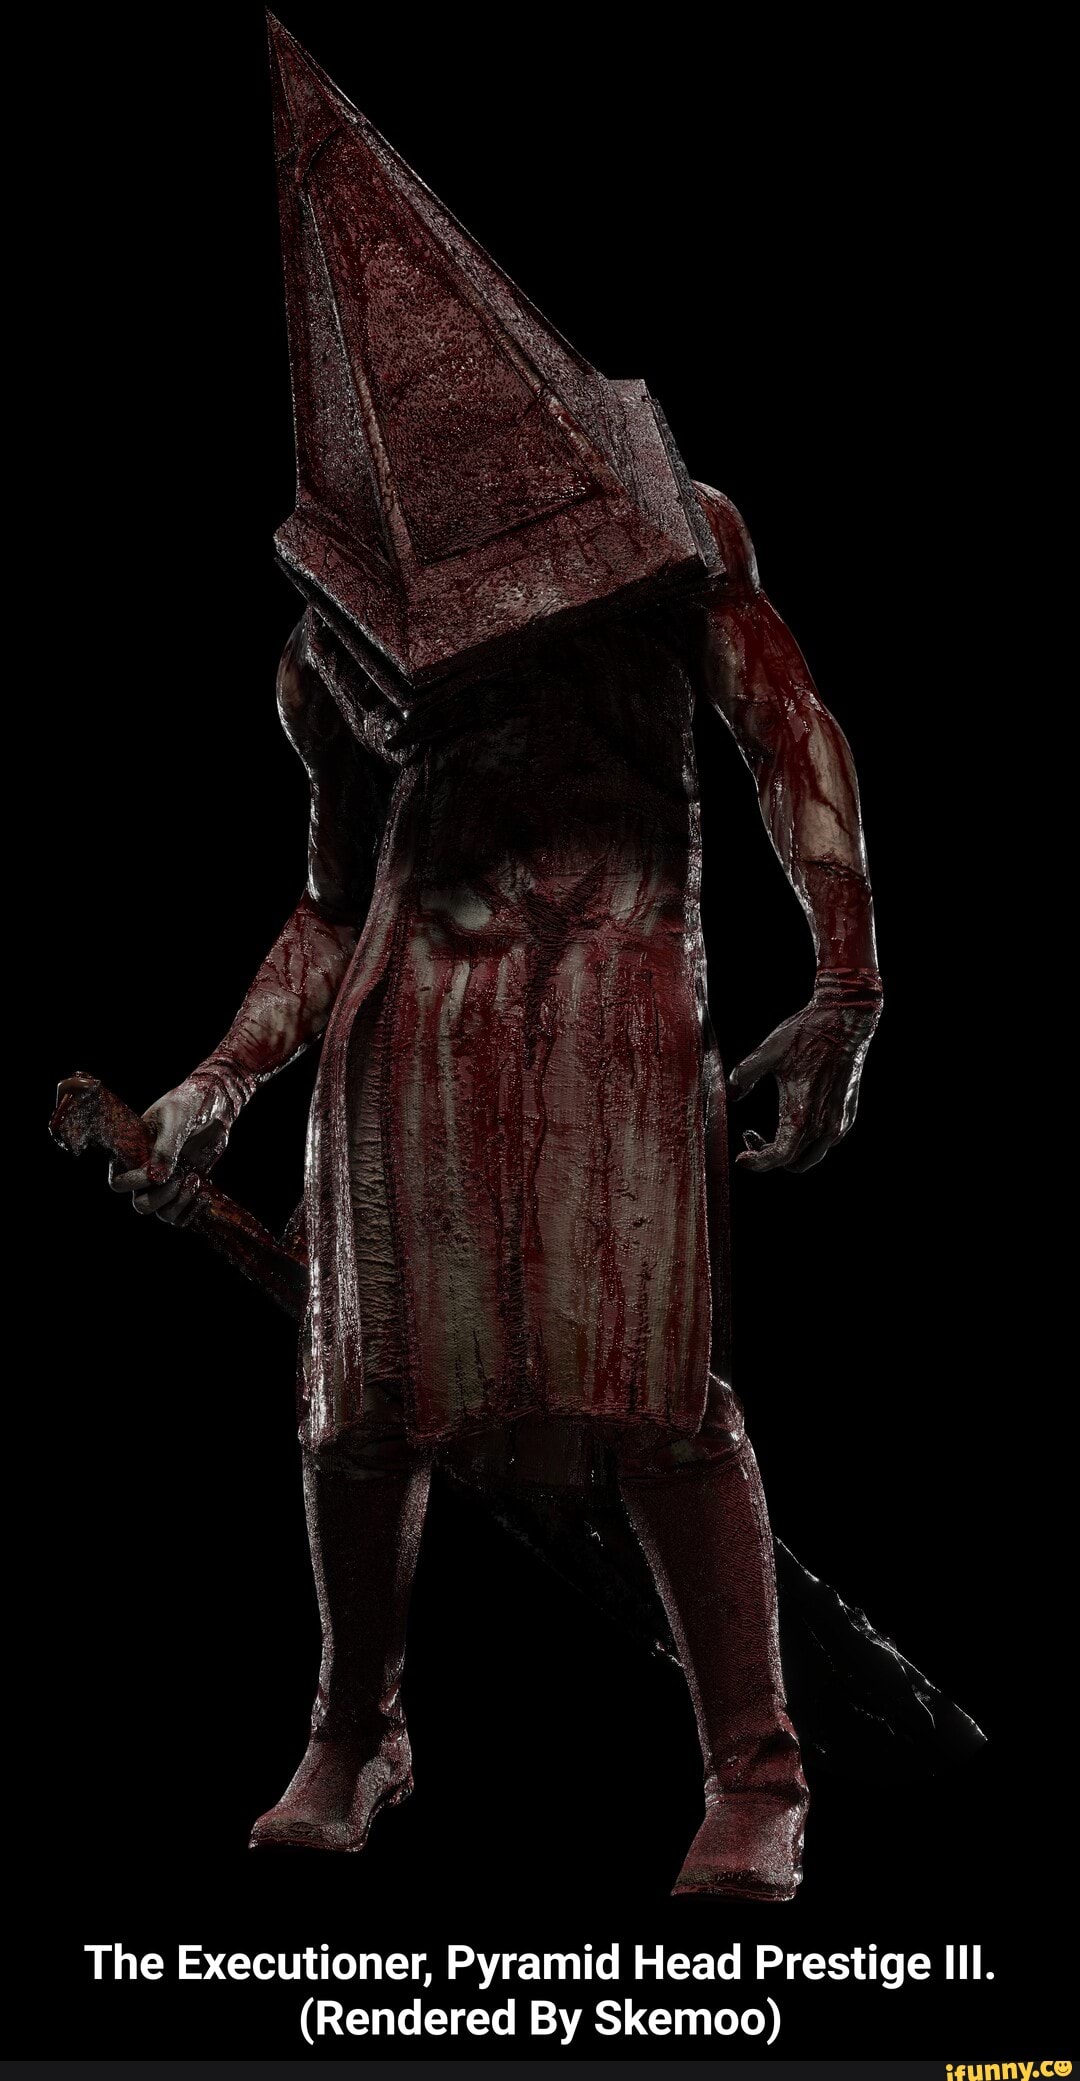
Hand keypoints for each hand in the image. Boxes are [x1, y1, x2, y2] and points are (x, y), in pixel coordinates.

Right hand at [108, 1066, 239, 1223]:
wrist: (213, 1104)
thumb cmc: (187, 1104)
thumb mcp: (175, 1120)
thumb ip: (165, 1148)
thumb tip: (155, 1178)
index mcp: (132, 1153)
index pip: (119, 1182)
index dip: (136, 1183)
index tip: (159, 1171)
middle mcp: (145, 1172)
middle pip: (140, 1204)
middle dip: (160, 1198)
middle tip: (180, 1177)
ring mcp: (166, 1182)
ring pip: (162, 1213)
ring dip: (178, 1204)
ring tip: (194, 1179)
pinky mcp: (186, 1187)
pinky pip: (182, 1213)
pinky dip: (192, 1211)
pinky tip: (204, 1195)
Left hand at [728, 994, 879, 1173]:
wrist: (845, 1020)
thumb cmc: (806, 1035)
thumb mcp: (767, 1053)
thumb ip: (742, 1077)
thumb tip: (727, 1095)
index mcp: (802, 1115)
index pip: (778, 1157)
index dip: (757, 1164)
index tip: (741, 1158)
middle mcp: (824, 1125)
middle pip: (795, 1163)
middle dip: (770, 1158)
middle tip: (752, 1137)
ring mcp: (839, 1121)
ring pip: (813, 1155)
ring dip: (791, 1152)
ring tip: (772, 1131)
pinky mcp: (847, 1114)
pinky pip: (826, 1142)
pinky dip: (807, 1141)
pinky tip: (794, 1117)